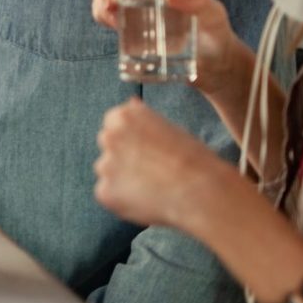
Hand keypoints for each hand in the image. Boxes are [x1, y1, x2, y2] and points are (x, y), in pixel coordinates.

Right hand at [91, 0, 247, 96]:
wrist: (210, 63)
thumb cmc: (215, 33)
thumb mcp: (214, 15)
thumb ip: (198, 1)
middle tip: (113, 4)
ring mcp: (133, 1)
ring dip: (100, 1)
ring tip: (114, 17)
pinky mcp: (126, 21)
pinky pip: (103, 12)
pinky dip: (102, 16)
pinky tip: (115, 25)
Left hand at [93, 99, 225, 231]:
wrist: (199, 190)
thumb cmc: (191, 157)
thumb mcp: (167, 127)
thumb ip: (143, 118)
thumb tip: (131, 102)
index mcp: (123, 116)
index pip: (114, 122)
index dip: (133, 138)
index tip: (148, 148)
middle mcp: (109, 137)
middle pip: (108, 145)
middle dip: (123, 155)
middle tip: (151, 169)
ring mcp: (104, 165)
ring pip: (108, 171)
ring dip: (122, 177)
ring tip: (153, 186)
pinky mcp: (104, 191)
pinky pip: (109, 194)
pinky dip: (122, 199)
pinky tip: (147, 200)